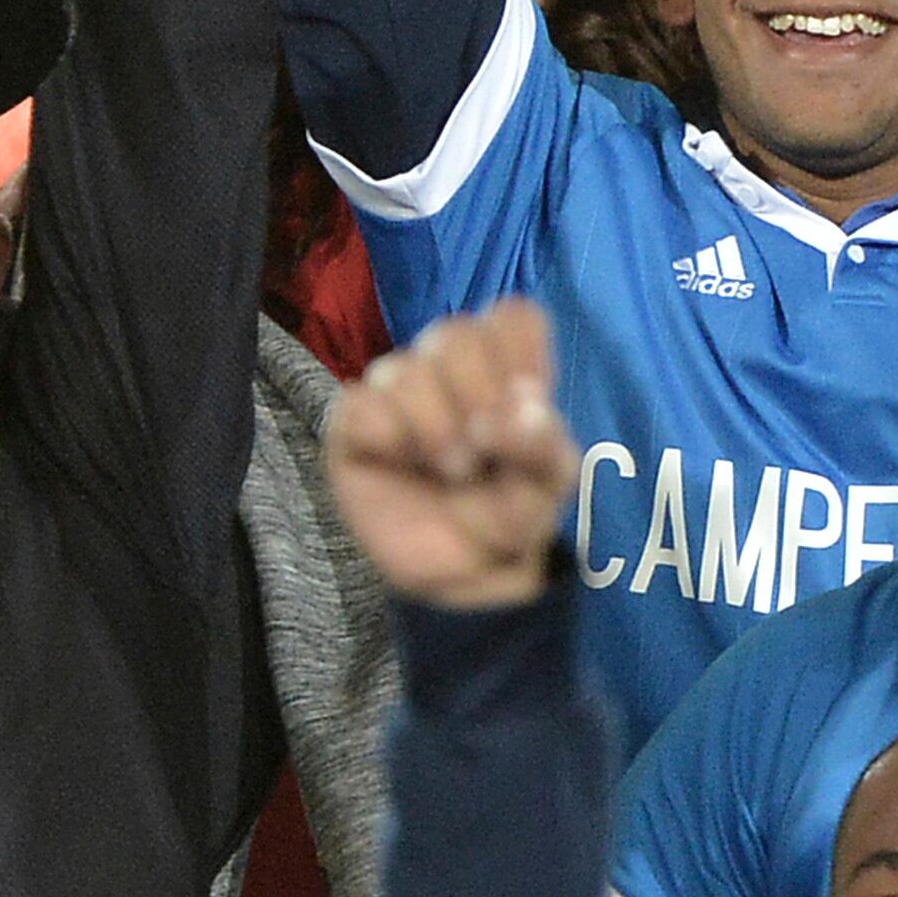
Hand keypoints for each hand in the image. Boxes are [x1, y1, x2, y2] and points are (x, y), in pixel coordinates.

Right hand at [328, 300, 572, 608]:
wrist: (458, 578)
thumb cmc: (506, 516)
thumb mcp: (546, 489)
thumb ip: (544, 446)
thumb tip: (525, 410)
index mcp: (503, 367)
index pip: (513, 318)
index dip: (523, 357)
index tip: (530, 406)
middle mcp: (447, 367)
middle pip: (458, 334)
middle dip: (480, 394)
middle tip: (486, 450)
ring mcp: (396, 391)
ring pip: (409, 370)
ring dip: (437, 426)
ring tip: (452, 470)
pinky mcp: (351, 423)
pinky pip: (362, 404)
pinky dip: (391, 436)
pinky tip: (402, 462)